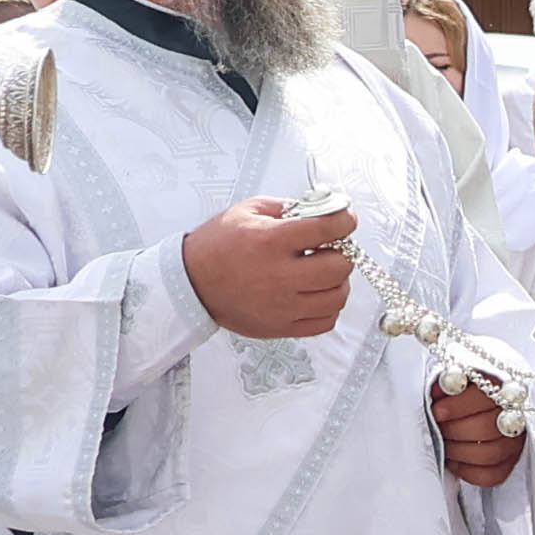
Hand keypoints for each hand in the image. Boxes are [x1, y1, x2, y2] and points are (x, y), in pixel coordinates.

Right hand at [182, 197, 359, 340]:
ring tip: (322, 272)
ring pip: (337, 297)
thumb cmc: (217, 246)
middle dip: (341, 252)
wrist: (190, 283)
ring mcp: (281, 306)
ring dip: (337, 281)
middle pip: (339, 267)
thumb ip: (287, 207)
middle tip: (330, 248)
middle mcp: (279, 276)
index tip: (344, 219)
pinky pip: (324, 322)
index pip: (328, 229)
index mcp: (271, 241)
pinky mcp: (280, 327)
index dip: (344, 220)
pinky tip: (315, 294)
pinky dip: (328, 307)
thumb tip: (322, 209)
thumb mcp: (248, 211)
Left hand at [432, 375, 528, 488]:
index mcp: (501, 387)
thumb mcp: (453, 380)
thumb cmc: (460, 392)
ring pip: (490, 454)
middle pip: (486, 428)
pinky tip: (454, 462)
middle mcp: (515, 414)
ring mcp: (515, 441)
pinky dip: (468, 472)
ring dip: (458, 451)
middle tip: (437, 429)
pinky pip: (491, 476)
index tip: (437, 411)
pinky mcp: (509, 463)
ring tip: (443, 445)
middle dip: (454, 431)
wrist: (474, 408)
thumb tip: (434, 393)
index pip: (484, 397)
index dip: (458, 406)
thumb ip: (445, 384)